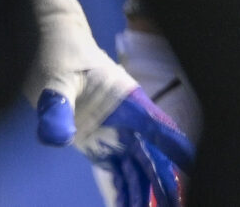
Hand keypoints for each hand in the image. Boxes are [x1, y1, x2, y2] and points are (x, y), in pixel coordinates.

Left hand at [27, 0, 193, 206]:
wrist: (47, 49)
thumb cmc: (60, 55)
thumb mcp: (56, 80)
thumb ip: (58, 107)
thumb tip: (58, 140)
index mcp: (127, 101)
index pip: (158, 127)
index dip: (176, 147)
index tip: (192, 167)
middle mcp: (126, 121)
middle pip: (150, 157)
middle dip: (162, 183)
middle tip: (173, 205)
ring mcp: (113, 134)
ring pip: (135, 169)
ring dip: (143, 194)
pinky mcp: (96, 144)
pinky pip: (113, 173)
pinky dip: (121, 192)